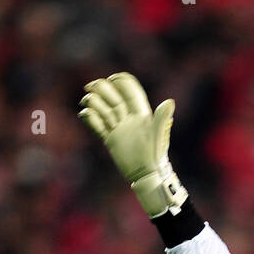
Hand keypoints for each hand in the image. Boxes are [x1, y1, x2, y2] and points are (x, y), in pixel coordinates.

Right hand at [78, 71, 186, 217]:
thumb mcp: (159, 135)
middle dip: (102, 89)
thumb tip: (170, 102)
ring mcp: (119, 128)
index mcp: (140, 113)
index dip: (121, 82)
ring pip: (103, 110)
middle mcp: (128, 118)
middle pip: (113, 97)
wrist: (147, 176)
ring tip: (86, 101)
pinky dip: (90, 119)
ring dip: (93, 103)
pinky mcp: (111, 140)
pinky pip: (98, 126)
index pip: (130, 91)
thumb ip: (161, 118)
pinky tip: (84, 114)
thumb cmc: (156, 155)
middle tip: (90, 86)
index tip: (111, 78)